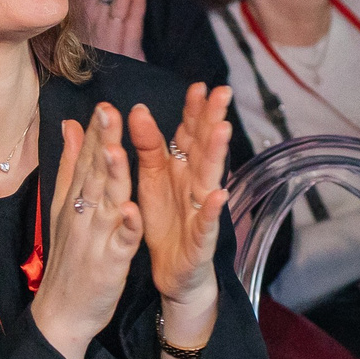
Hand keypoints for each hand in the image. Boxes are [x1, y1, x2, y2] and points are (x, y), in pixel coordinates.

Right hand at [28, 106, 143, 358]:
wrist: (61, 311)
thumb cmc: (69, 257)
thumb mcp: (64, 207)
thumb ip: (70, 165)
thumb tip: (69, 125)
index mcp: (76, 199)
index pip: (85, 159)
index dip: (94, 132)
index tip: (102, 103)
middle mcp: (84, 213)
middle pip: (94, 173)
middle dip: (102, 142)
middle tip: (108, 110)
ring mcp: (96, 237)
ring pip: (106, 202)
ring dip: (111, 176)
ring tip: (116, 149)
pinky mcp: (110, 262)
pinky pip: (120, 242)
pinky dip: (125, 227)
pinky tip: (130, 211)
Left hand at [127, 87, 231, 322]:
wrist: (173, 272)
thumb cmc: (165, 223)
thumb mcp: (151, 180)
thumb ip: (148, 147)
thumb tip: (137, 109)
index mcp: (181, 169)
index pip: (189, 133)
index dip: (194, 110)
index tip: (199, 86)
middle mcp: (195, 185)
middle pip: (204, 148)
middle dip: (212, 120)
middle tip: (221, 93)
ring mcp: (201, 211)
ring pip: (209, 178)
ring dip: (216, 154)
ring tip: (222, 130)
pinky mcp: (200, 239)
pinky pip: (206, 222)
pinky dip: (212, 209)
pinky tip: (218, 195)